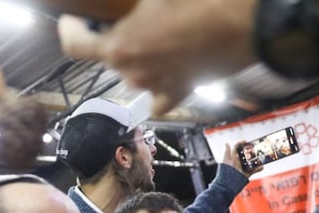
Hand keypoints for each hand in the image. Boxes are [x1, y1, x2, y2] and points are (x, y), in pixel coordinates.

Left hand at [57, 3, 256, 114]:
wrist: (249, 24)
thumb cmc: (203, 0)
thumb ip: (137, 4)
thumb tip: (136, 6)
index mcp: (119, 46)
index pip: (75, 44)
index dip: (69, 29)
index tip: (71, 20)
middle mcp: (131, 73)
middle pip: (112, 55)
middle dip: (120, 36)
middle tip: (141, 15)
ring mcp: (154, 87)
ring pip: (137, 72)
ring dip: (145, 56)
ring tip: (166, 34)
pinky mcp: (177, 94)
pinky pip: (158, 97)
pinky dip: (160, 85)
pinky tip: (171, 68)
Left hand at [224, 141, 262, 175]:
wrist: (228, 184)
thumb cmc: (225, 172)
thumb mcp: (226, 161)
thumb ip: (227, 152)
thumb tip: (227, 144)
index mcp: (233, 157)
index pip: (237, 148)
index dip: (241, 143)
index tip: (246, 141)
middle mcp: (239, 162)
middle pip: (247, 154)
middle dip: (252, 150)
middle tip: (257, 148)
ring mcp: (243, 167)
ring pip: (251, 161)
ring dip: (257, 159)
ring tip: (261, 156)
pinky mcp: (246, 173)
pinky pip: (254, 170)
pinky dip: (258, 168)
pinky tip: (262, 166)